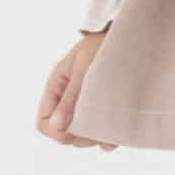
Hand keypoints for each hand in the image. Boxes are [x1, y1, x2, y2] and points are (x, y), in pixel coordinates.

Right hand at [35, 28, 118, 148]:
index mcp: (57, 87)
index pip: (44, 122)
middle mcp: (68, 100)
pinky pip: (99, 134)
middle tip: (98, 129)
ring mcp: (85, 106)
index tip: (75, 129)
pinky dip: (106, 138)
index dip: (56, 131)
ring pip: (81, 136)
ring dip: (94, 138)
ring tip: (109, 129)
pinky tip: (116, 133)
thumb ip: (71, 97)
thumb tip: (56, 126)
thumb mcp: (84, 69)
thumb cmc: (103, 45)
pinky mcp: (103, 110)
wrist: (130, 36)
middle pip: (63, 134)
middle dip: (79, 136)